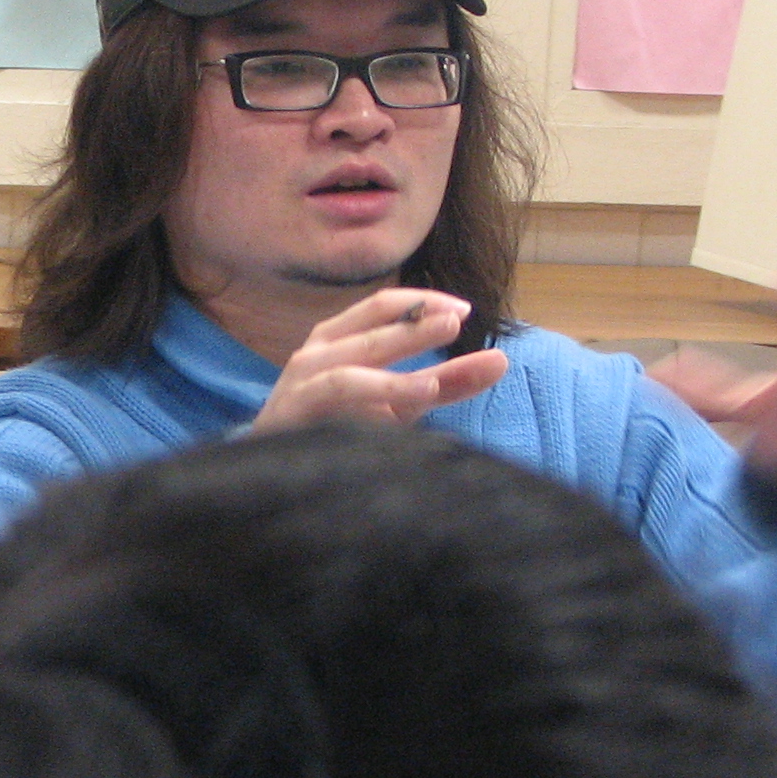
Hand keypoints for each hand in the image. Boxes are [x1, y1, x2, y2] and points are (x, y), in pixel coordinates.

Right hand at [250, 287, 511, 434]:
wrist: (275, 475)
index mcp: (339, 339)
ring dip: (396, 359)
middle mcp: (317, 353)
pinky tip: (415, 396)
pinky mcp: (293, 413)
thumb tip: (501, 360)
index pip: (382, 306)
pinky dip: (376, 392)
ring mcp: (302, 382)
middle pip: (372, 327)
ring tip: (436, 371)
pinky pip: (337, 395)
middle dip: (416, 323)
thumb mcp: (400, 402)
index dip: (423, 303)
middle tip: (457, 319)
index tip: (464, 310)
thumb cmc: (338, 428)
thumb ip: (447, 382)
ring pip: (353, 363)